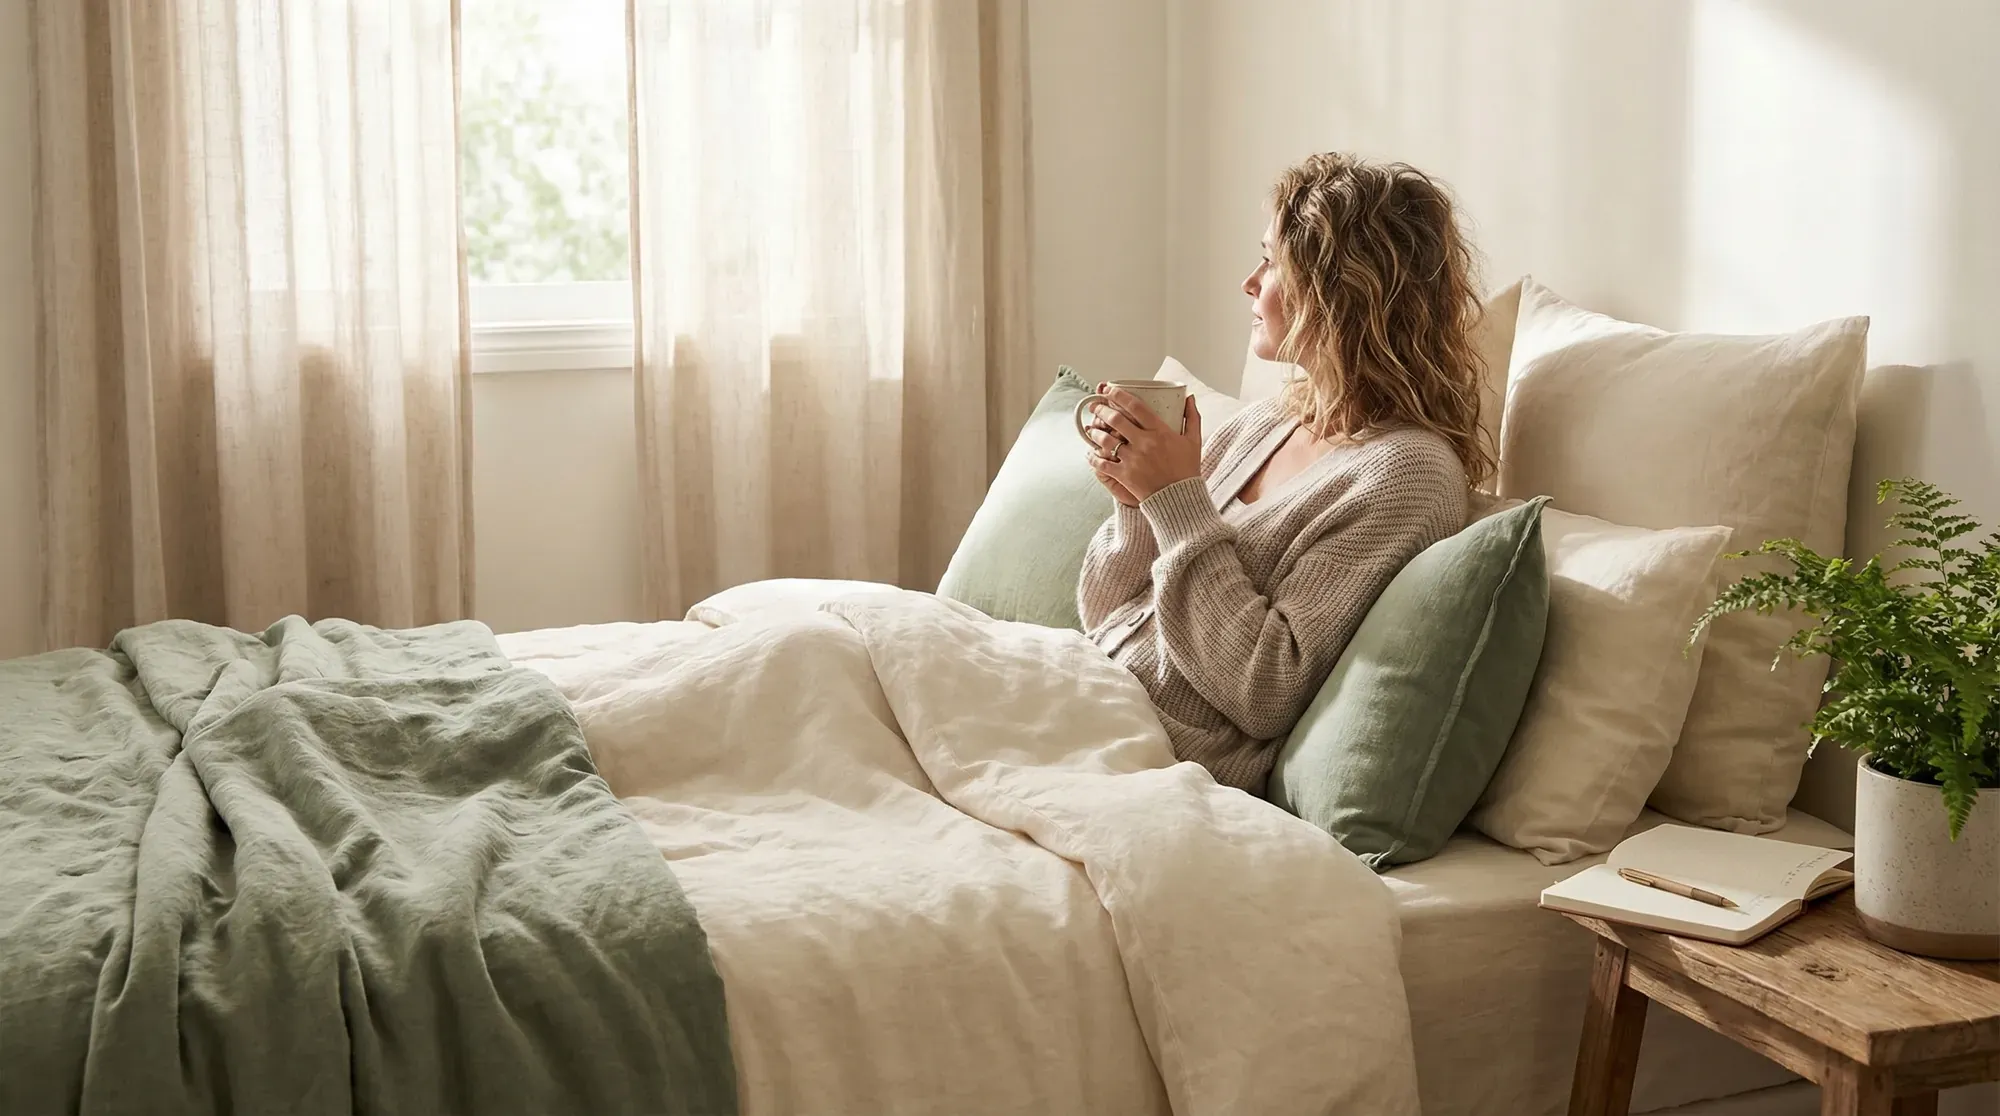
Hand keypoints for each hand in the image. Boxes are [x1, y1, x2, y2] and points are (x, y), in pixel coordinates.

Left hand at [1083, 383, 1202, 503]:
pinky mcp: (1125, 475)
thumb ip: (1192, 417)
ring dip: (1095, 432)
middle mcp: (1144, 443)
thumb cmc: (1187, 469)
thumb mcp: (1194, 441)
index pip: (1135, 406)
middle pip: (1116, 419)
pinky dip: (1094, 458)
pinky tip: (1090, 454)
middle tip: (1095, 406)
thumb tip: (1189, 397)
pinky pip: (1103, 464)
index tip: (1110, 389)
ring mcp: (1133, 459)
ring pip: (1106, 440)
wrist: (1181, 499)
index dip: (1119, 394)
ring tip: (1091, 429)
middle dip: (1101, 410)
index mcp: (1160, 431)